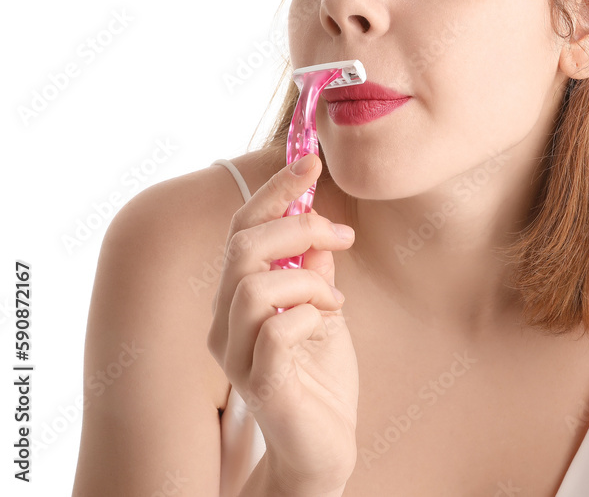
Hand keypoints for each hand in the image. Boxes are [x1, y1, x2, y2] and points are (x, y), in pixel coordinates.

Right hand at [207, 153, 358, 489]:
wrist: (324, 445)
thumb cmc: (320, 377)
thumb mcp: (322, 308)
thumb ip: (313, 269)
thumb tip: (318, 226)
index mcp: (238, 297)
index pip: (243, 229)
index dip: (276, 191)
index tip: (312, 162)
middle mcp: (226, 322)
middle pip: (244, 247)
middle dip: (298, 227)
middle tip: (341, 235)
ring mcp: (238, 353)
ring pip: (254, 285)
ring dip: (307, 278)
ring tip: (334, 298)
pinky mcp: (260, 381)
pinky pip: (276, 329)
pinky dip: (311, 313)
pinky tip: (330, 321)